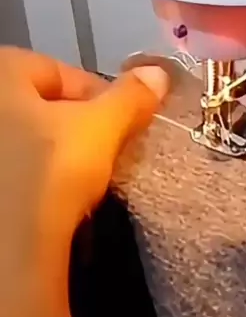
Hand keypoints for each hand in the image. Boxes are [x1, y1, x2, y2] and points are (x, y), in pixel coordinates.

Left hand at [0, 47, 168, 271]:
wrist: (9, 244)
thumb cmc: (49, 170)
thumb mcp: (99, 129)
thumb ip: (130, 98)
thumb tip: (158, 73)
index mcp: (0, 72)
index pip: (60, 72)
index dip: (100, 96)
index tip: (124, 126)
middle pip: (41, 106)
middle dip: (76, 127)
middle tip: (105, 153)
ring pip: (26, 141)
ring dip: (55, 155)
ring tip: (82, 183)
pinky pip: (14, 173)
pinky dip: (33, 181)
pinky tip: (52, 203)